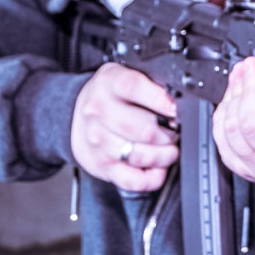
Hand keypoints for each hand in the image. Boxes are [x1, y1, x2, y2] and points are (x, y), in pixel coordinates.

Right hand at [71, 63, 178, 192]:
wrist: (78, 115)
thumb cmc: (111, 96)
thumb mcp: (126, 74)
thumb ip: (150, 83)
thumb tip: (177, 97)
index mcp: (108, 83)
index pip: (134, 88)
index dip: (160, 100)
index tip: (175, 109)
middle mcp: (98, 111)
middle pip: (144, 129)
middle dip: (169, 134)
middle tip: (175, 132)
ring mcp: (98, 141)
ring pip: (141, 155)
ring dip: (164, 155)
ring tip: (169, 149)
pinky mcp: (102, 166)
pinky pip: (134, 180)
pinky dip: (153, 177)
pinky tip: (157, 167)